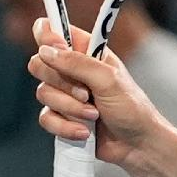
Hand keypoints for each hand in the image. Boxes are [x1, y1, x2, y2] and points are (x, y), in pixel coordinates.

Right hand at [26, 18, 176, 176]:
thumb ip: (78, 63)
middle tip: (86, 93)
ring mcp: (65, 94)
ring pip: (43, 94)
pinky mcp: (62, 117)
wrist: (138, 145)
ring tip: (95, 114)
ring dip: (70, 109)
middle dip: (61, 83)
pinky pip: (46, 118)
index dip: (47, 36)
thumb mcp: (109, 80)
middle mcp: (72, 70)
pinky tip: (85, 132)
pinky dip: (65, 127)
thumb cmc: (132, 109)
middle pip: (39, 64)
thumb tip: (46, 51)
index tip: (55, 50)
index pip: (53, 30)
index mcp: (86, 52)